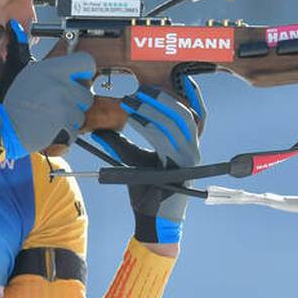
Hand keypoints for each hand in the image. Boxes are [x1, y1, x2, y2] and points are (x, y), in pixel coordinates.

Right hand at [0, 23, 95, 158]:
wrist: (3, 130)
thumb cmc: (9, 102)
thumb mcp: (16, 71)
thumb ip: (20, 48)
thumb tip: (14, 26)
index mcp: (51, 69)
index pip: (86, 62)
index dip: (84, 71)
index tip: (78, 76)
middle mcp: (61, 85)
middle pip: (86, 92)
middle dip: (75, 100)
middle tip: (56, 102)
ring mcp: (65, 106)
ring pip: (82, 113)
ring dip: (70, 117)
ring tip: (50, 116)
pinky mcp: (66, 125)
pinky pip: (76, 129)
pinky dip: (67, 132)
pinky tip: (50, 128)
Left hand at [123, 79, 205, 243]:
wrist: (153, 220)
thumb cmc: (146, 191)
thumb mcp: (133, 161)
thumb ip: (121, 143)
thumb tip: (100, 129)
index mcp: (187, 145)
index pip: (197, 114)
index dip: (193, 95)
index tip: (180, 77)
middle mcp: (192, 149)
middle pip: (184, 113)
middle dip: (162, 98)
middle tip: (139, 89)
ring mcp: (189, 157)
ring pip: (177, 122)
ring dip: (154, 108)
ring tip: (133, 101)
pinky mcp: (181, 166)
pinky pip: (167, 139)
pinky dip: (151, 126)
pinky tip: (136, 120)